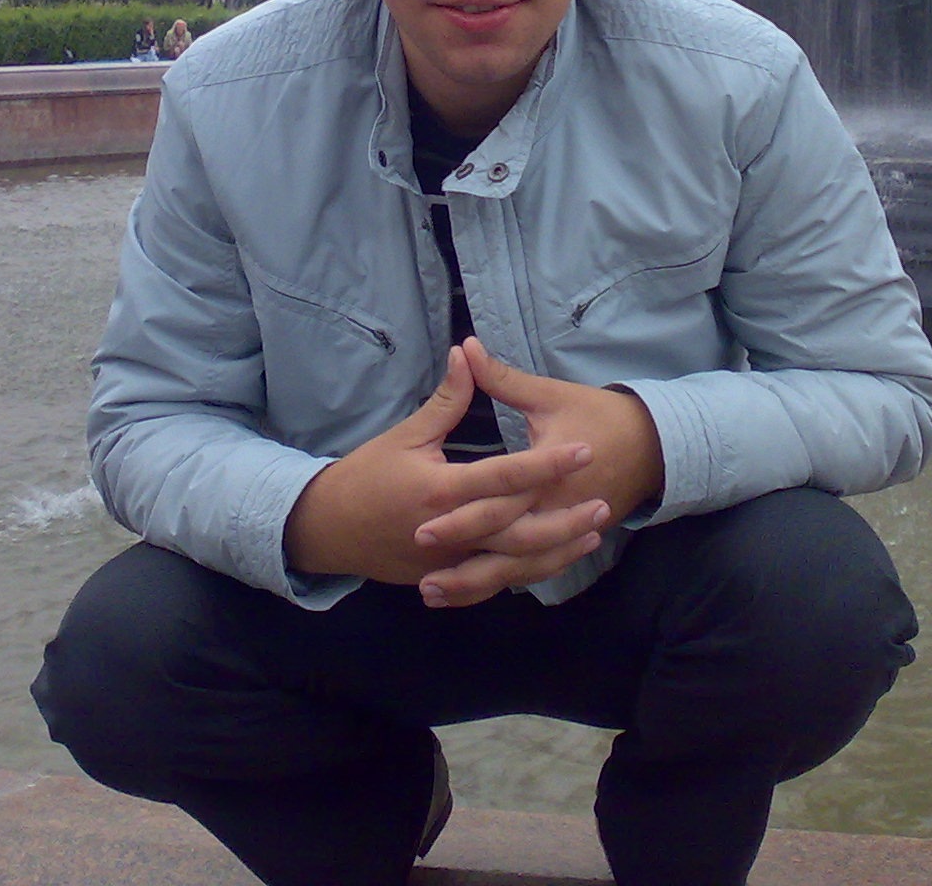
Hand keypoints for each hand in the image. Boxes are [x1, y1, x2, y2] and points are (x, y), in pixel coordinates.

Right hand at [283, 347, 609, 589]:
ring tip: (592, 534)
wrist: (326, 529)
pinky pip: (494, 578)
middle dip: (564, 520)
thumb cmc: (365, 475)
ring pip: (513, 563)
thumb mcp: (406, 434)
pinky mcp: (447, 575)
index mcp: (442, 490)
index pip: (506, 477)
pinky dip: (527, 570)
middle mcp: (451, 532)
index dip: (547, 464)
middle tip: (604, 503)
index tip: (582, 451)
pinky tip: (555, 559)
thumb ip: (446, 400)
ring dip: (555, 551)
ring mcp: (449, 561)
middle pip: (519, 530)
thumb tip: (467, 353)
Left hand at [414, 338, 665, 608]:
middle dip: (463, 565)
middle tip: (420, 577)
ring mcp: (564, 531)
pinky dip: (502, 582)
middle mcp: (555, 510)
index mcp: (548, 474)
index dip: (461, 519)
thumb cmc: (599, 415)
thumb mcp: (549, 396)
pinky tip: (468, 591)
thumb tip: (465, 348)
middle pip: (505, 546)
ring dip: (476, 584)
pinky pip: (533, 570)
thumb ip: (502, 379)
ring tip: (431, 594)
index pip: (499, 503)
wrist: (655, 445)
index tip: (422, 528)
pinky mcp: (568, 541)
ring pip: (518, 569)